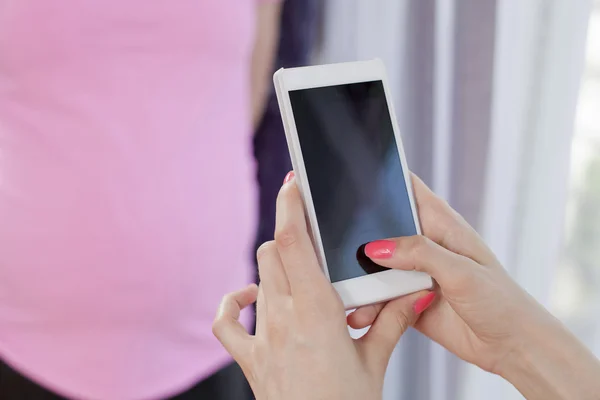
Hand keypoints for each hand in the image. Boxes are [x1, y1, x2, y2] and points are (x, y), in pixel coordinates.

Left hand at [213, 173, 433, 399]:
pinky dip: (235, 301)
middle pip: (272, 251)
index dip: (290, 204)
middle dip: (288, 230)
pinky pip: (227, 321)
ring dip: (275, 264)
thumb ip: (394, 319)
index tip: (294, 181)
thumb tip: (417, 289)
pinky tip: (253, 296)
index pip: (292, 241)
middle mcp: (283, 317)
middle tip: (309, 226)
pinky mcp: (250, 357)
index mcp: (317, 311)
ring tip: (300, 269)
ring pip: (258, 277)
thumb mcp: (376, 361)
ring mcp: (262, 337)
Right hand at [348, 175, 556, 375]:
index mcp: (441, 225)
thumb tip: (377, 247)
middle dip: (359, 234)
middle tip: (334, 243)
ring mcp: (414, 273)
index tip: (355, 178)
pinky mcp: (407, 300)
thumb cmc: (501, 302)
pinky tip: (359, 313)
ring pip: (375, 266)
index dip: (384, 178)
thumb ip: (420, 254)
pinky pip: (379, 298)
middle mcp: (424, 245)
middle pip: (382, 228)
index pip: (408, 189)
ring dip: (359, 276)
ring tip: (343, 289)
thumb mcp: (461, 272)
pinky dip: (367, 305)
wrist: (511, 347)